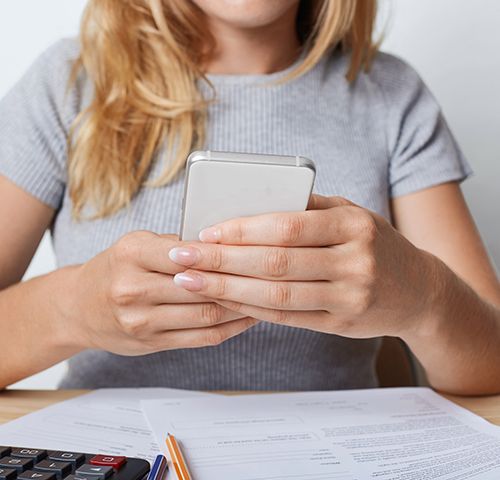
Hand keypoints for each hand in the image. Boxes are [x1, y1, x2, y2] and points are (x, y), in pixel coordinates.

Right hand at [63, 231, 256, 354]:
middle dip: (240, 281)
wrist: (79, 307)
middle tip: (272, 274)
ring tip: (267, 296)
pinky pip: (201, 337)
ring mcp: (141, 322)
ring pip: (206, 315)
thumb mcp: (135, 244)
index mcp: (131, 254)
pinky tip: (249, 317)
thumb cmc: (114, 268)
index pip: (188, 253)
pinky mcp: (151, 344)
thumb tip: (223, 245)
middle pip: (201, 287)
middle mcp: (133, 289)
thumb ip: (175, 243)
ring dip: (242, 307)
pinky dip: (231, 328)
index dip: (223, 254)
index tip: (253, 249)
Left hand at [168, 195, 437, 338]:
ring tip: (190, 283)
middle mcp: (355, 261)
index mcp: (353, 224)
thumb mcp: (351, 215)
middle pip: (275, 263)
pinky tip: (224, 301)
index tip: (204, 232)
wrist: (418, 290)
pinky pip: (288, 317)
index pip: (286, 227)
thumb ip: (307, 208)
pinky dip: (252, 309)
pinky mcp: (342, 324)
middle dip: (222, 261)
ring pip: (278, 295)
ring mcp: (350, 297)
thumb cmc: (375, 243)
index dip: (241, 230)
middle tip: (182, 259)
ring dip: (228, 290)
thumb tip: (247, 204)